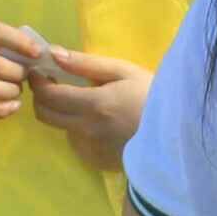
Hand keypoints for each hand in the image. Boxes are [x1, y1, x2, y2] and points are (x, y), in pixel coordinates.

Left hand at [26, 45, 150, 171]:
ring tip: (90, 104)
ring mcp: (90, 150)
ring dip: (65, 114)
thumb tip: (53, 54)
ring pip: (62, 129)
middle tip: (55, 84)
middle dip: (43, 97)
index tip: (40, 70)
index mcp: (94, 105)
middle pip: (45, 115)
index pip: (48, 95)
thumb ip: (86, 64)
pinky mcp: (96, 161)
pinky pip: (78, 143)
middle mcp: (87, 131)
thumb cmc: (153, 95)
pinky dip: (82, 131)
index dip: (38, 81)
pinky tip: (103, 124)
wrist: (179, 132)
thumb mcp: (124, 71)